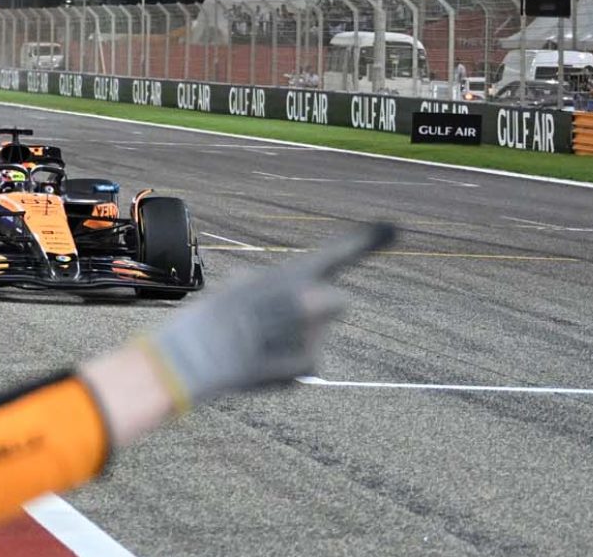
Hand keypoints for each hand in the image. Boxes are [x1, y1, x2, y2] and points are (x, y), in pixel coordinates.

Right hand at [142, 224, 393, 411]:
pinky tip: (262, 362)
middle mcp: (312, 300)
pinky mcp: (311, 362)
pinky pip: (307, 360)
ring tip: (260, 343)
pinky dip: (288, 365)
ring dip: (297, 338)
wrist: (200, 353)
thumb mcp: (244, 283)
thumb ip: (283, 284)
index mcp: (294, 273)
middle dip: (319, 310)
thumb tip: (306, 299)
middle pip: (334, 303)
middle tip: (280, 320)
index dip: (366, 241)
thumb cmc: (215, 316)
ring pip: (317, 334)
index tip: (392, 228)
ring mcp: (314, 333)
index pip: (338, 253)